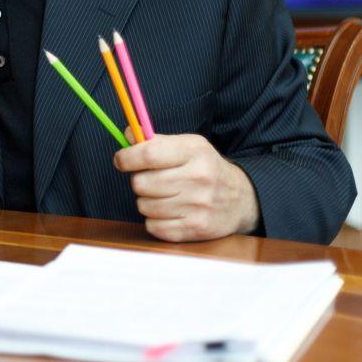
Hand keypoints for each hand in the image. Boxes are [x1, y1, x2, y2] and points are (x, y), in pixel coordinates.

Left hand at [113, 133, 259, 241]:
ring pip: (144, 206)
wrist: (241, 198)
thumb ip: (156, 141)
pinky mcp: (197, 228)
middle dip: (139, 181)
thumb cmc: (204, 168)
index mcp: (194, 151)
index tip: (121, 160)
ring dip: (147, 202)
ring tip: (164, 196)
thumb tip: (129, 133)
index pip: (148, 153)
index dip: (126, 157)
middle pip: (141, 183)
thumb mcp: (188, 146)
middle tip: (151, 180)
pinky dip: (155, 221)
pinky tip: (169, 212)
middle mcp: (199, 177)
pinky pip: (153, 226)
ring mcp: (199, 205)